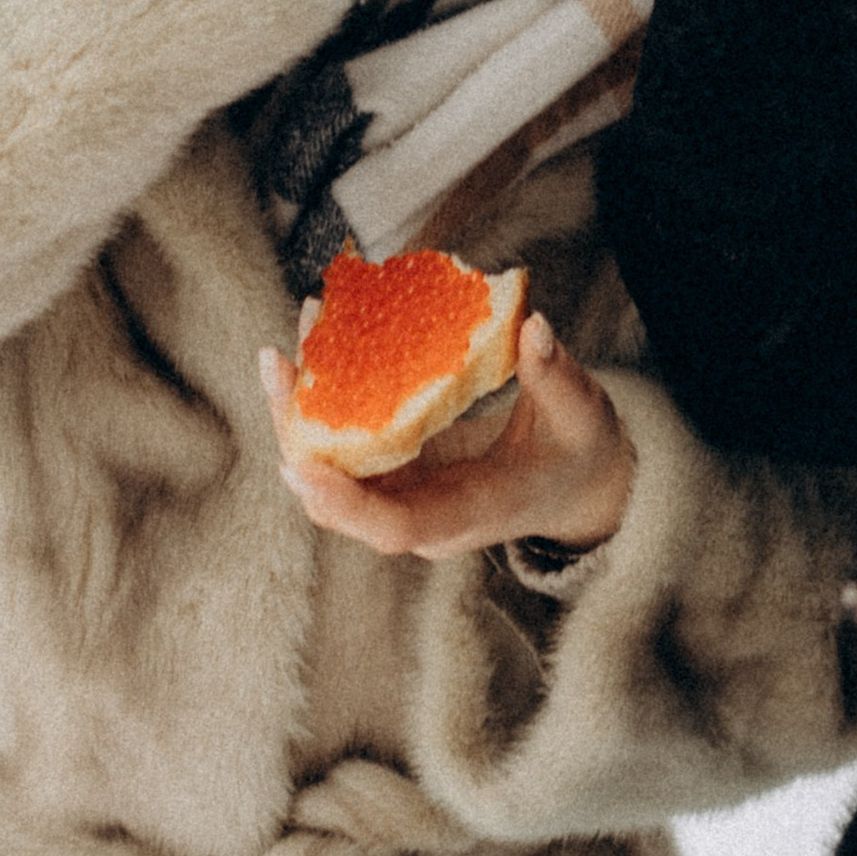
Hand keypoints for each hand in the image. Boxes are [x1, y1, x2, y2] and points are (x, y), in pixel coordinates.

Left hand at [260, 309, 633, 561]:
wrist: (575, 482)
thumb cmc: (578, 450)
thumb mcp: (580, 413)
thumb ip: (557, 374)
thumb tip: (534, 327)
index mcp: (470, 514)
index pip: (397, 528)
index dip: (345, 502)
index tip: (299, 462)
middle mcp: (424, 519)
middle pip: (340, 500)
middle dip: (298, 436)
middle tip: (275, 364)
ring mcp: (404, 500)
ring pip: (332, 473)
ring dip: (301, 414)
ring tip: (284, 347)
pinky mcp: (395, 475)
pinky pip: (345, 449)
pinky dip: (325, 405)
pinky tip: (318, 348)